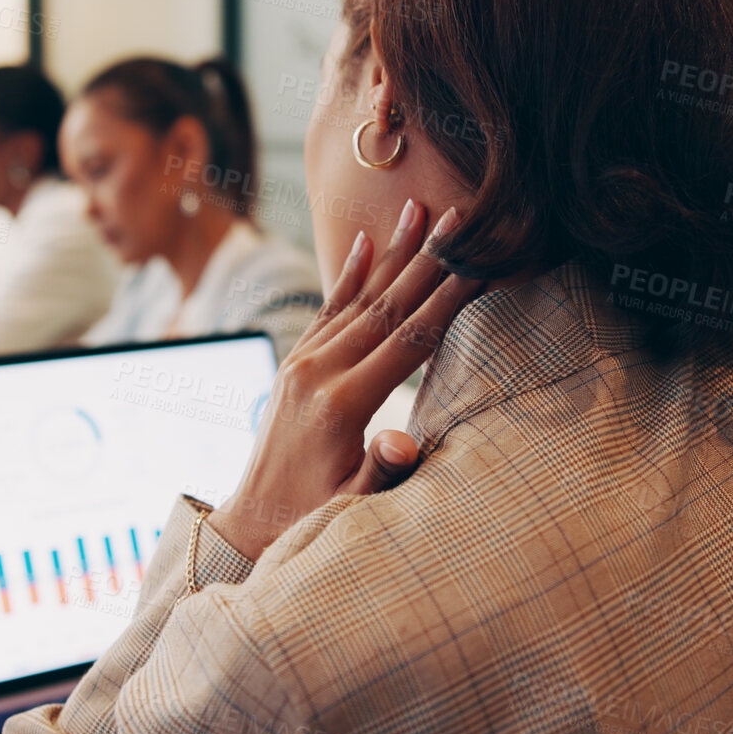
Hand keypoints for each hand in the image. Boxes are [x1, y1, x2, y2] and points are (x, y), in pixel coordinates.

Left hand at [210, 200, 483, 559]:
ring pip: (359, 299)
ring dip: (394, 253)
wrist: (251, 524)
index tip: (481, 264)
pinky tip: (365, 242)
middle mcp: (318, 372)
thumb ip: (380, 472)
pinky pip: (328, 310)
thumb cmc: (309, 521)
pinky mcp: (295, 364)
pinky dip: (350, 274)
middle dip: (429, 259)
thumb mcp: (350, 507)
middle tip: (461, 216)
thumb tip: (403, 443)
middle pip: (387, 306)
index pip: (410, 342)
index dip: (450, 301)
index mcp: (341, 405)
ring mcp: (302, 363)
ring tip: (420, 209)